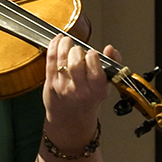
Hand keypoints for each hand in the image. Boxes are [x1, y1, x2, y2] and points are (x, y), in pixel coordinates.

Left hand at [42, 35, 113, 153]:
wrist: (70, 120)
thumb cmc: (88, 101)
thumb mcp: (105, 86)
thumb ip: (111, 65)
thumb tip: (110, 49)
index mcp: (97, 91)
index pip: (95, 70)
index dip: (93, 57)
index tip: (92, 54)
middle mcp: (80, 91)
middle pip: (76, 63)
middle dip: (77, 51)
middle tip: (78, 50)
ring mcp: (63, 87)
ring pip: (62, 59)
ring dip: (64, 45)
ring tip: (67, 41)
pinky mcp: (50, 84)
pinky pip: (50, 60)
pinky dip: (53, 47)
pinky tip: (57, 41)